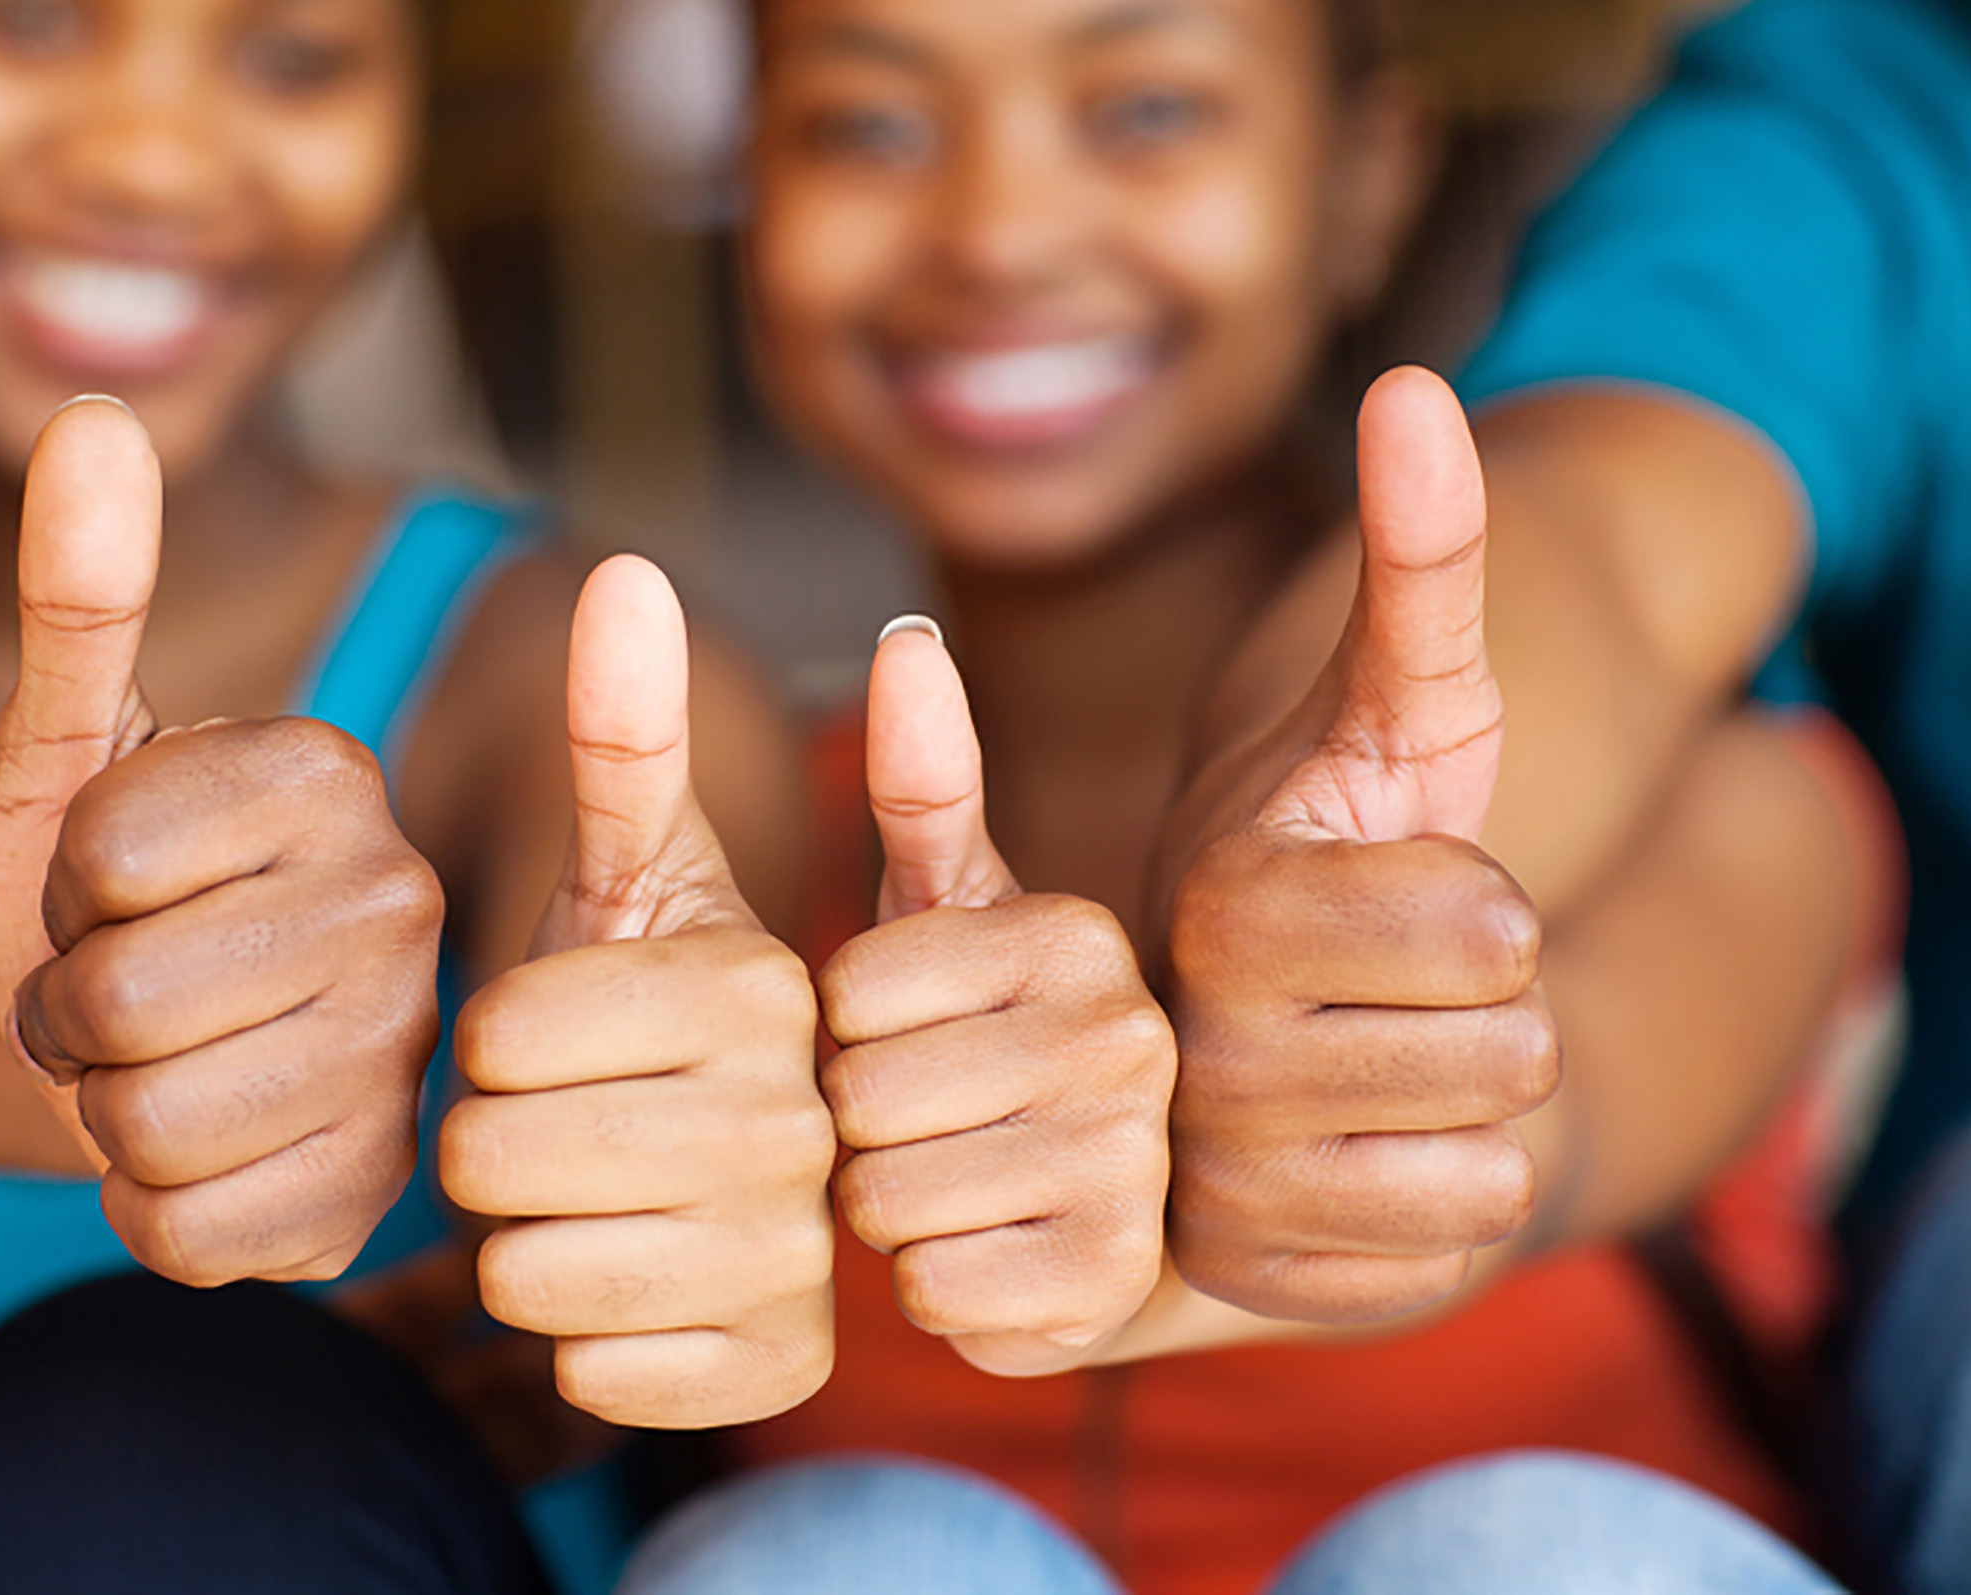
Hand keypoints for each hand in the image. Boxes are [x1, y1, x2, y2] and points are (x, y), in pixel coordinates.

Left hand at [0, 398, 443, 1285]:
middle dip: (62, 1007)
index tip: (100, 878)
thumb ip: (79, 588)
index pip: (104, 862)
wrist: (112, 1029)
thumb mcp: (60, 739)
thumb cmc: (78, 885)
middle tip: (106, 986)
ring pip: (151, 1130)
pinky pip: (191, 1231)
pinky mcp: (374, 1187)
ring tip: (144, 1065)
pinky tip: (183, 1150)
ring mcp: (400, 1057)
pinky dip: (144, 1206)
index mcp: (333, 781)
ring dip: (96, 1111)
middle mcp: (402, 907)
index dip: (55, 884)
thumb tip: (89, 418)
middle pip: (120, 1006)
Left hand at [440, 556, 833, 1428]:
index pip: (499, 1029)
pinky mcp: (774, 1373)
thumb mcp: (645, 879)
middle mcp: (810, 1119)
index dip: (489, 1040)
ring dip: (523, 1241)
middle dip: (494, 1145)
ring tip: (597, 1200)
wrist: (743, 1198)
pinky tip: (636, 1288)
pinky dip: (574, 1337)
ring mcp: (804, 1259)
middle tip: (566, 1125)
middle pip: (497, 1154)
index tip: (559, 1037)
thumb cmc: (658, 1018)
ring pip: (521, 1270)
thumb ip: (625, 736)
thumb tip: (623, 568)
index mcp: (771, 982)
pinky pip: (576, 1369)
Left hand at [819, 620, 1173, 1377]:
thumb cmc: (970, 1036)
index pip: (849, 996)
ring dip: (881, 1206)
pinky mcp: (1111, 1293)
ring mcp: (1133, 1174)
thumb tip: (907, 636)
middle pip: (864, 1105)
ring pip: (889, 1203)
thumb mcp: (939, 905)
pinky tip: (976, 1252)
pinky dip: (925, 1286)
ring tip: (944, 1179)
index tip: (896, 1031)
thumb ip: (918, 777)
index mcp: (1076, 937)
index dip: (836, 1028)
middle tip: (914, 1118)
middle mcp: (1131, 1044)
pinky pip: (931, 1295)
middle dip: (851, 1122)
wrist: (1065, 1203)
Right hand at [1154, 367, 1559, 1323]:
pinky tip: (1376, 1161)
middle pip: (1503, 1053)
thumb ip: (1416, 559)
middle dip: (1498, 1017)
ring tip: (1388, 1069)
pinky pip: (1446, 1259)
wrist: (1276, 1029)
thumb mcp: (1406, 711)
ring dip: (1476, 1113)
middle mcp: (1184, 1043)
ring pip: (1484, 1166)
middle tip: (1400, 991)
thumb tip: (1416, 386)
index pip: (1487, 928)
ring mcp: (1205, 1174)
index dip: (1492, 911)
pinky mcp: (1239, 1276)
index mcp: (1219, 899)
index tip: (1400, 895)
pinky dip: (1442, 1209)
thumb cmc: (1354, 848)